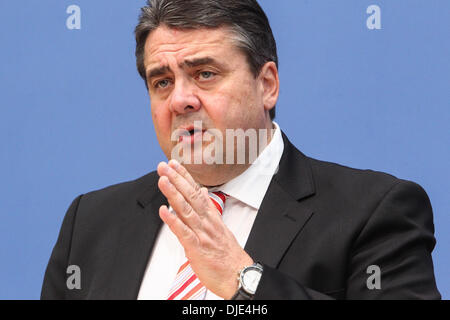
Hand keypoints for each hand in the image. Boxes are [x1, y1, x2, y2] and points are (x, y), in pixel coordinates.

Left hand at [157, 159, 253, 298]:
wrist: (238, 275)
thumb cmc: (227, 254)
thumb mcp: (220, 227)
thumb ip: (209, 210)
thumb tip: (204, 193)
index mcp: (211, 216)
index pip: (196, 191)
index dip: (185, 177)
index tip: (174, 164)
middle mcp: (206, 222)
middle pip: (190, 196)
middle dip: (176, 179)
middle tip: (164, 166)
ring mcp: (202, 234)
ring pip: (186, 210)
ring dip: (173, 194)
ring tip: (162, 181)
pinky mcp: (197, 248)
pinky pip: (184, 233)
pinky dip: (173, 221)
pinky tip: (164, 211)